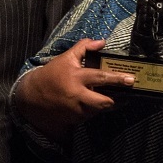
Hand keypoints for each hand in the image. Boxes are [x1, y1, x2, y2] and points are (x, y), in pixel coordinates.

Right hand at [14, 39, 133, 139]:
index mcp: (77, 78)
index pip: (101, 77)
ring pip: (99, 110)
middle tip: (128, 95)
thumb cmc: (52, 74)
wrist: (32, 97)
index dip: (117, 79)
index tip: (131, 80)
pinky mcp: (75, 120)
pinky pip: (92, 116)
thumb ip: (84, 47)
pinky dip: (97, 110)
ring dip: (108, 105)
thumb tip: (101, 41)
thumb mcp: (66, 58)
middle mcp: (77, 96)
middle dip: (117, 100)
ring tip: (118, 98)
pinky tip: (100, 103)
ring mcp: (76, 110)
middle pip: (103, 102)